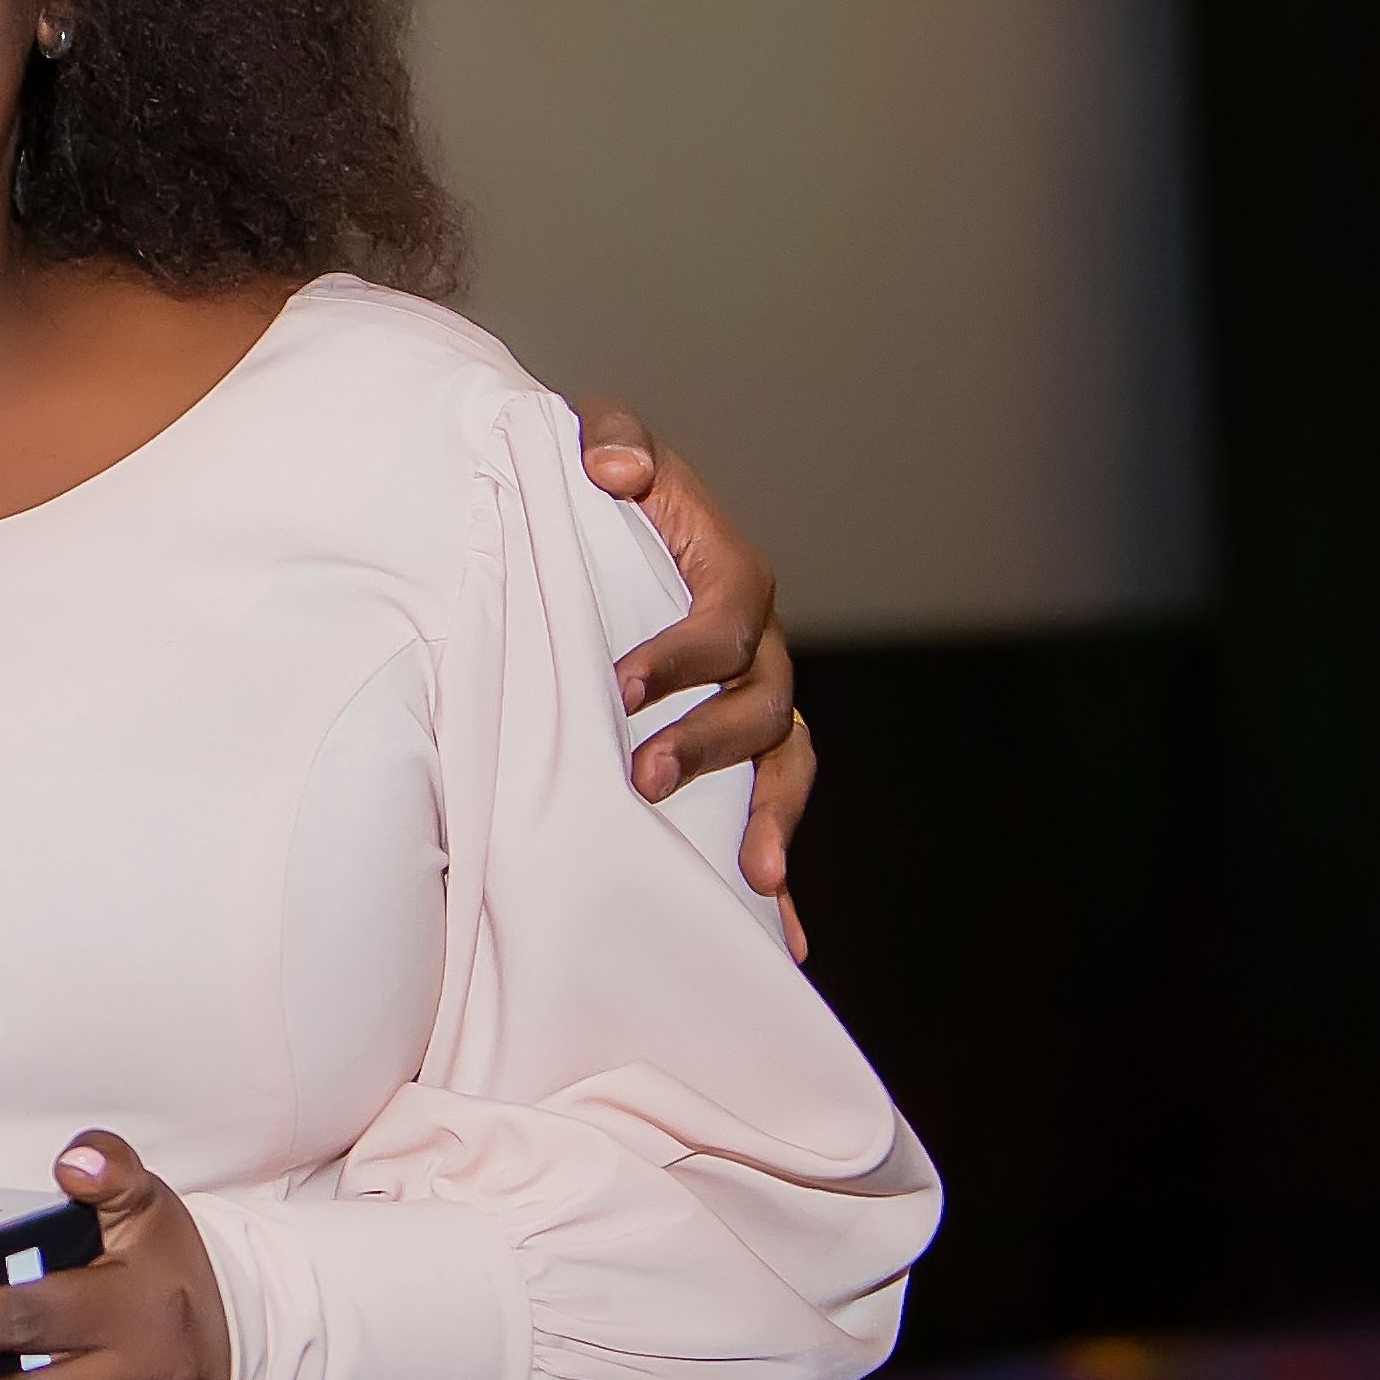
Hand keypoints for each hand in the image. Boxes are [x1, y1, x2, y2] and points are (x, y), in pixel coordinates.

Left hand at [570, 395, 813, 960]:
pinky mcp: (735, 754)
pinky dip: (781, 870)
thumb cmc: (599, 485)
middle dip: (708, 746)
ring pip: (785, 764)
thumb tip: (617, 470)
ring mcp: (755, 706)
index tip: (620, 686)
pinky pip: (769, 813)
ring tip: (754, 873)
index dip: (678, 656)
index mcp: (733, 580)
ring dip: (771, 818)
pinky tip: (786, 939)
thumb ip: (614, 440)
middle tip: (645, 779)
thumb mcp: (601, 443)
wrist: (592, 522)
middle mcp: (759, 650)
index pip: (722, 625)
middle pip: (760, 706)